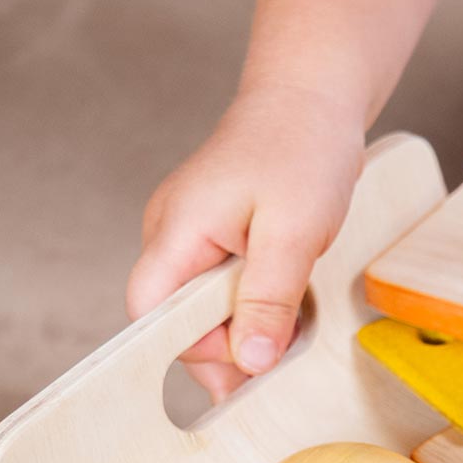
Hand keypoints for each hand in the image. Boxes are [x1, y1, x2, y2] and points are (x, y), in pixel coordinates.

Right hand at [126, 84, 365, 399]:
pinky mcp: (216, 239)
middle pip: (179, 321)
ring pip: (206, 309)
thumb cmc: (301, 152)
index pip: (152, 316)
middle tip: (288, 345)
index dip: (195, 349)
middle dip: (232, 344)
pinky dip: (257, 304)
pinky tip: (291, 302)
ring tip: (296, 318)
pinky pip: (224, 290)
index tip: (250, 363)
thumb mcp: (294, 233)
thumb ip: (269, 300)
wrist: (311, 99)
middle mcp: (171, 238)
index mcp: (176, 233)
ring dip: (250, 326)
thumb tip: (251, 363)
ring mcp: (191, 238)